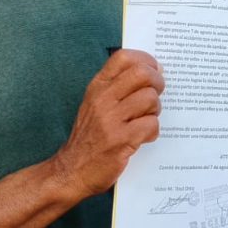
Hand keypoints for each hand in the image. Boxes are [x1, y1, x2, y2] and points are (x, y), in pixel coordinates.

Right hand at [54, 49, 163, 198]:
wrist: (70, 170)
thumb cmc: (89, 135)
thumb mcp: (95, 103)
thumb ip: (119, 85)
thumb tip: (155, 69)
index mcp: (97, 86)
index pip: (123, 57)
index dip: (145, 60)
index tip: (153, 70)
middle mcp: (102, 99)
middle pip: (142, 74)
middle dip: (157, 82)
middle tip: (156, 94)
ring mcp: (111, 120)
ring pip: (150, 99)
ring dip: (155, 110)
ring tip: (146, 119)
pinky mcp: (120, 141)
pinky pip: (151, 125)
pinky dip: (152, 131)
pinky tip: (143, 136)